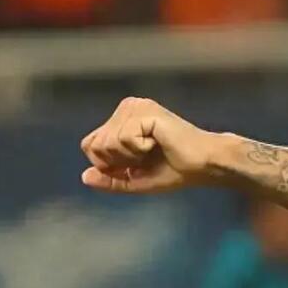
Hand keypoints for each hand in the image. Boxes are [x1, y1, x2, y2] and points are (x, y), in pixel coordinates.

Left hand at [80, 97, 217, 192]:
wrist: (203, 165)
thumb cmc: (176, 170)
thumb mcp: (136, 180)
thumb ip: (110, 180)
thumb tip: (84, 177)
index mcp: (123, 119)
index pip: (90, 144)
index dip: (108, 163)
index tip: (136, 164)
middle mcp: (127, 108)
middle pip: (95, 145)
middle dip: (119, 161)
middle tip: (148, 156)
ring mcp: (136, 107)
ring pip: (107, 142)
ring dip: (131, 156)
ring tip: (154, 149)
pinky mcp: (145, 112)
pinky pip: (123, 138)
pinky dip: (139, 150)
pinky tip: (158, 143)